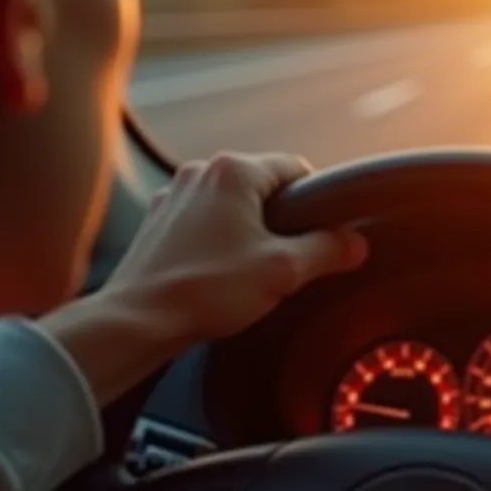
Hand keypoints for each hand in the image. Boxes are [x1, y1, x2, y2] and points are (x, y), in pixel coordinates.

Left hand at [99, 152, 367, 343]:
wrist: (136, 321)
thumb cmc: (203, 291)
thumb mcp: (284, 271)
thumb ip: (328, 251)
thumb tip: (355, 243)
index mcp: (233, 171)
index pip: (297, 169)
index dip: (317, 203)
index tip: (321, 235)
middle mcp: (199, 172)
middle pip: (263, 188)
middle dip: (280, 222)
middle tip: (284, 262)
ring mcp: (173, 195)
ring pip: (231, 206)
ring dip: (247, 233)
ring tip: (247, 273)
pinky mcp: (156, 222)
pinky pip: (203, 223)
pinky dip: (217, 243)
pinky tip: (218, 275)